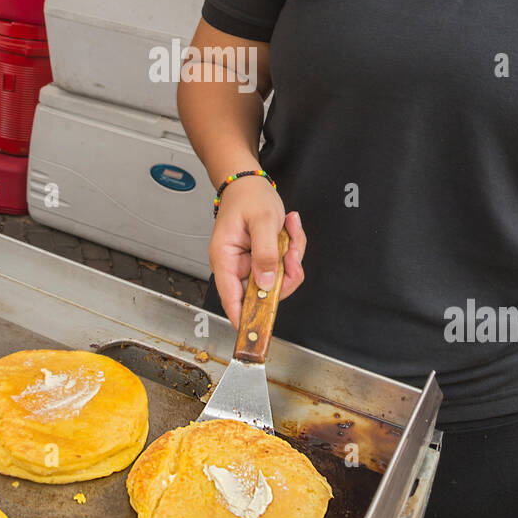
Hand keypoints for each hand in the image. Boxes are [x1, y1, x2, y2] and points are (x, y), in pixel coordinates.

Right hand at [209, 178, 305, 329]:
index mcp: (225, 259)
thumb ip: (264, 254)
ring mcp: (250, 265)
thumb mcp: (262, 222)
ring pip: (278, 280)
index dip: (243, 319)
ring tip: (290, 230)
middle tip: (292, 251)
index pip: (231, 299)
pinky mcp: (263, 260)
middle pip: (263, 292)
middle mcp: (235, 267)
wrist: (251, 183)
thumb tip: (266, 285)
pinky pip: (284, 267)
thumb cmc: (248, 197)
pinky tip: (289, 229)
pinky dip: (292, 249)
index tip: (256, 334)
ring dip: (291, 257)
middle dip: (285, 273)